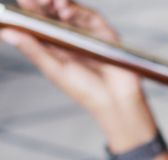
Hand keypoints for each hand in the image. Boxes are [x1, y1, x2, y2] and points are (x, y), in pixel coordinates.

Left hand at [0, 0, 154, 151]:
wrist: (115, 100)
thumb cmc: (86, 91)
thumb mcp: (54, 70)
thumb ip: (33, 50)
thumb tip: (7, 33)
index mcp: (56, 48)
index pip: (40, 24)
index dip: (30, 12)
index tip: (22, 2)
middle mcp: (72, 38)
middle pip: (55, 14)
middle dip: (44, 4)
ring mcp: (89, 34)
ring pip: (72, 12)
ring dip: (60, 4)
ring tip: (50, 1)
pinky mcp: (105, 33)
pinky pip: (90, 17)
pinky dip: (78, 11)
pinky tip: (66, 11)